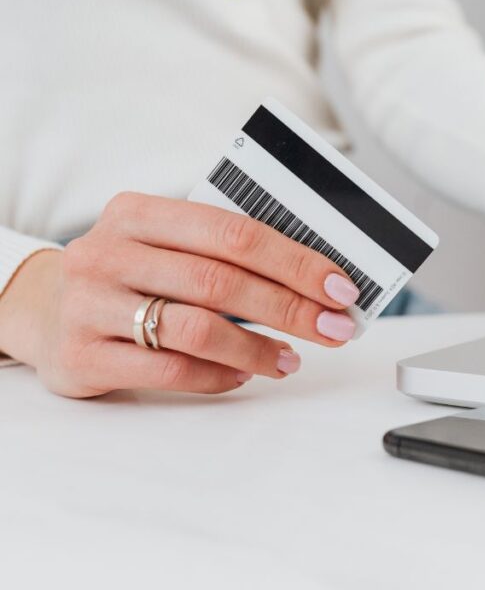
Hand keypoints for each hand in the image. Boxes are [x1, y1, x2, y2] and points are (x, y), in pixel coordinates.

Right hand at [0, 193, 361, 397]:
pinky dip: (219, 376)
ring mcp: (90, 305)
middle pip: (221, 280)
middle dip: (291, 308)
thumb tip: (312, 281)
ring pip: (196, 328)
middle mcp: (109, 252)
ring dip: (258, 349)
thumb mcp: (161, 244)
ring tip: (290, 360)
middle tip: (334, 328)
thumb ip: (221, 253)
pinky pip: (170, 370)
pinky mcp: (83, 356)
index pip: (233, 232)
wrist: (40, 309)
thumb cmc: (125, 275)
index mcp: (137, 213)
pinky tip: (243, 375)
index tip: (339, 287)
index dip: (295, 262)